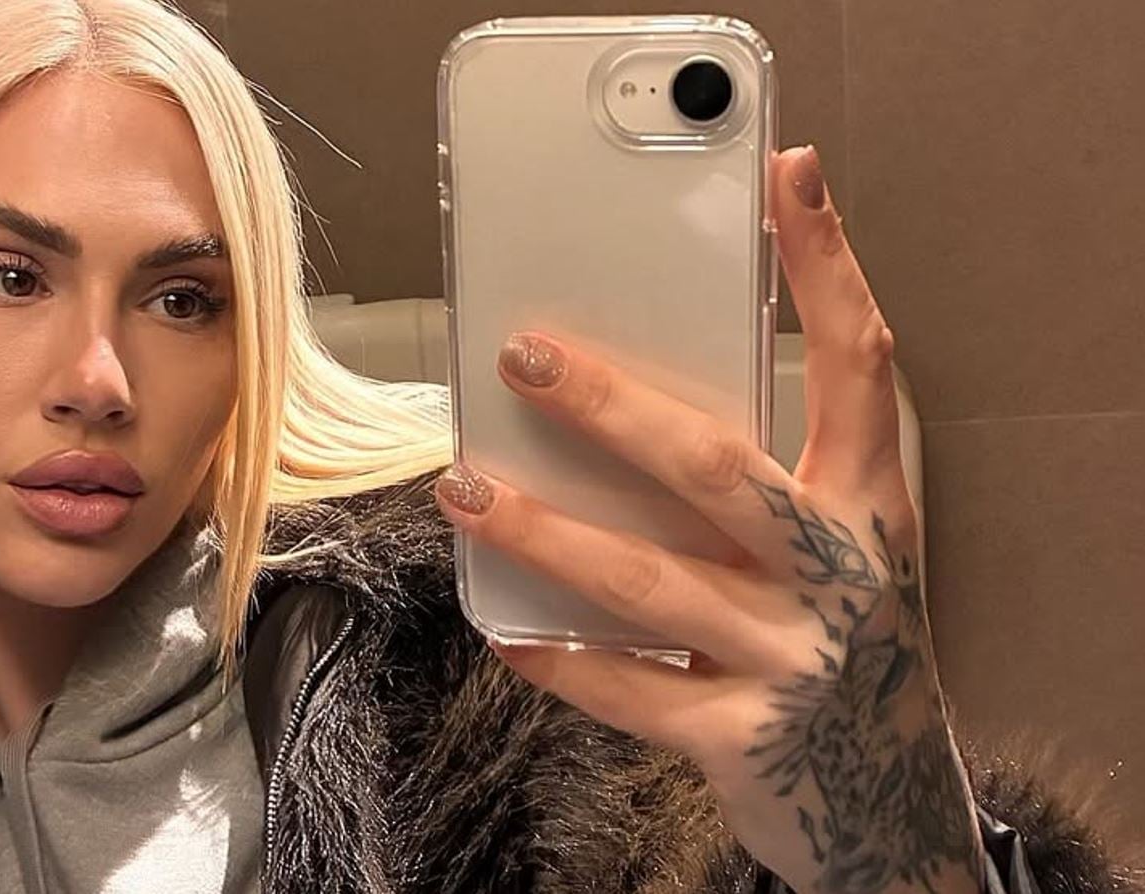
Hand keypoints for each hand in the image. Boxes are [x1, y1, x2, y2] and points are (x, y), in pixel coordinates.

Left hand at [434, 146, 984, 893]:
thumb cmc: (839, 640)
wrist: (886, 807)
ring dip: (545, 531)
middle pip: (716, 466)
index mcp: (871, 506)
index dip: (825, 266)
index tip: (788, 172)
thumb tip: (619, 398)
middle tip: (521, 353)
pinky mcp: (743, 741)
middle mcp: (841, 575)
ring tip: (464, 490)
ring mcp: (794, 659)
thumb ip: (763, 478)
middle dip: (611, 406)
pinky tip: (500, 627)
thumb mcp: (834, 548)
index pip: (857, 364)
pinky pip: (627, 691)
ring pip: (649, 580)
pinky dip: (559, 659)